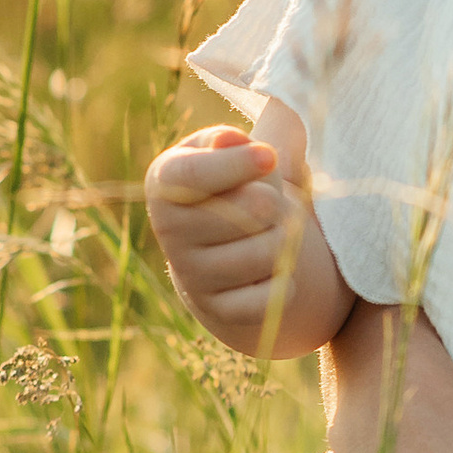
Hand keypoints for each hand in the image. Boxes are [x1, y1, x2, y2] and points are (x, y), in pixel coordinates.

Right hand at [146, 124, 321, 349]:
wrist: (230, 250)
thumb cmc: (239, 187)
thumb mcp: (238, 152)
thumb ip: (242, 141)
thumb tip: (229, 141)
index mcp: (166, 183)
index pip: (191, 176)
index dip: (235, 165)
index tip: (268, 157)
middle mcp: (170, 231)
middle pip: (248, 211)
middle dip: (275, 204)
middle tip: (271, 204)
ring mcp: (192, 276)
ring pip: (266, 255)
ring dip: (285, 242)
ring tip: (272, 234)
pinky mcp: (219, 312)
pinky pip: (271, 297)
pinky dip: (286, 281)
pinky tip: (270, 271)